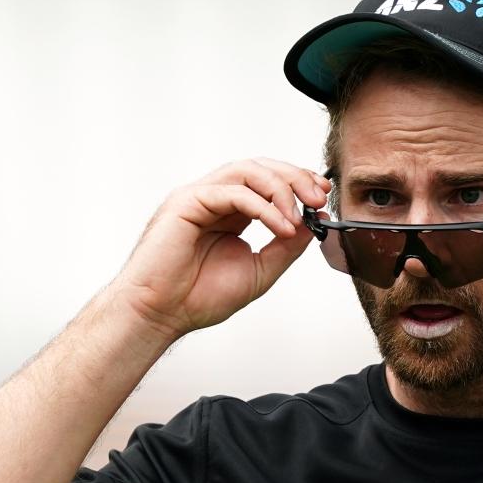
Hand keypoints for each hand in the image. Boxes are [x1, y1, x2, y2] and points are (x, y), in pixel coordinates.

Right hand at [111, 158, 329, 338]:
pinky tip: (281, 226)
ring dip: (281, 188)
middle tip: (319, 198)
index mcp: (230, 212)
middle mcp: (214, 199)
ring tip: (299, 215)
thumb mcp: (259, 270)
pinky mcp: (186, 202)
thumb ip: (286, 246)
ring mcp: (199, 197)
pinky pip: (232, 192)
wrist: (160, 315)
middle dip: (295, 178)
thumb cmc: (197, 298)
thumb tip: (315, 224)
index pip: (267, 181)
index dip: (297, 182)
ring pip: (246, 170)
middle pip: (260, 167)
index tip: (322, 196)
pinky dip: (263, 206)